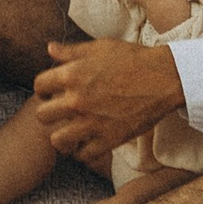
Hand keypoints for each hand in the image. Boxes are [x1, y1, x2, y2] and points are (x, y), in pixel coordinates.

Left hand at [30, 34, 181, 173]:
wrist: (163, 78)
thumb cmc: (132, 59)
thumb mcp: (100, 47)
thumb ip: (71, 51)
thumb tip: (49, 48)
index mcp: (72, 74)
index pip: (38, 85)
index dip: (43, 88)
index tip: (52, 91)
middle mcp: (77, 100)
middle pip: (42, 115)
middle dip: (49, 112)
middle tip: (60, 112)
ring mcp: (92, 122)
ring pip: (57, 140)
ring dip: (61, 136)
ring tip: (69, 132)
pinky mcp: (109, 139)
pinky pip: (83, 155)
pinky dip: (83, 151)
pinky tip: (87, 142)